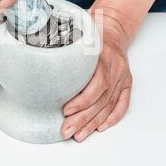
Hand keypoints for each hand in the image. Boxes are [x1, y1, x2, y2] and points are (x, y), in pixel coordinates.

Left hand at [61, 8, 132, 141]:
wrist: (114, 30)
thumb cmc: (93, 34)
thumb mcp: (78, 37)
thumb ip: (64, 50)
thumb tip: (38, 62)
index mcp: (104, 57)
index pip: (96, 84)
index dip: (81, 101)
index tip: (65, 111)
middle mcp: (116, 69)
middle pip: (100, 100)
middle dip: (82, 119)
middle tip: (66, 130)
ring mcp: (122, 77)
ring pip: (109, 105)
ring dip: (93, 123)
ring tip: (78, 135)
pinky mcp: (127, 83)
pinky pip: (122, 104)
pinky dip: (112, 118)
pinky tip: (100, 127)